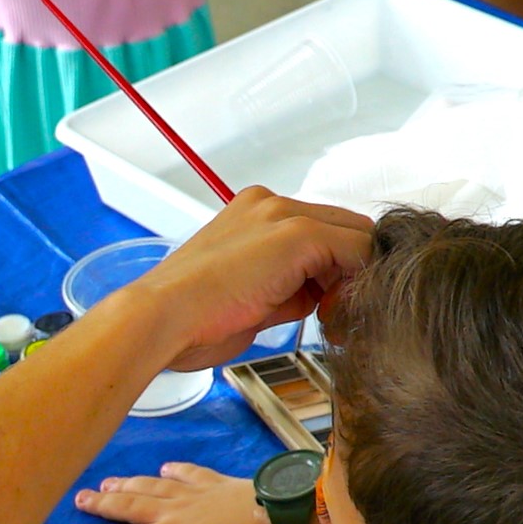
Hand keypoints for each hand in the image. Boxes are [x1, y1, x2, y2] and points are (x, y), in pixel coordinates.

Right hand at [59, 463, 283, 523]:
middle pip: (129, 507)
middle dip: (101, 505)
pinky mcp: (218, 483)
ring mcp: (195, 494)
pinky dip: (173, 470)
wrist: (281, 519)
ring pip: (152, 487)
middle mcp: (173, 511)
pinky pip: (188, 473)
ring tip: (106, 483)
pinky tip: (165, 468)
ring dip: (127, 485)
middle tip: (77, 499)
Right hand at [119, 188, 372, 371]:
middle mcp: (270, 204)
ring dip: (352, 280)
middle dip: (348, 274)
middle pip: (344, 229)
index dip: (332, 272)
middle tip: (331, 316)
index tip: (322, 308)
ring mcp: (283, 214)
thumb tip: (321, 296)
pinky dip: (357, 284)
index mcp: (253, 213)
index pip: (321, 231)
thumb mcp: (252, 298)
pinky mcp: (298, 233)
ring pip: (356, 238)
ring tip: (327, 318)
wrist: (163, 319)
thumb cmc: (192, 319)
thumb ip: (291, 288)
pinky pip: (358, 250)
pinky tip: (329, 313)